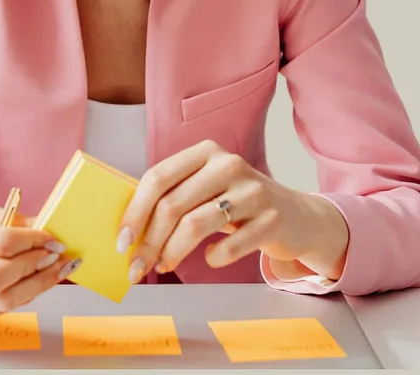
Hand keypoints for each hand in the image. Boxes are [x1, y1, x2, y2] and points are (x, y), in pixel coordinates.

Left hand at [117, 140, 348, 282]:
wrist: (298, 216)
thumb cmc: (238, 203)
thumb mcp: (208, 187)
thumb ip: (175, 195)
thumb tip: (129, 229)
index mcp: (205, 152)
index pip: (158, 177)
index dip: (135, 211)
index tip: (121, 241)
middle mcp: (228, 164)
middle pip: (172, 204)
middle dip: (149, 241)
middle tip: (137, 266)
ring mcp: (253, 190)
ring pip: (196, 225)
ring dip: (172, 253)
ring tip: (164, 266)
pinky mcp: (272, 219)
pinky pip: (230, 246)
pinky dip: (213, 259)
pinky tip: (209, 260)